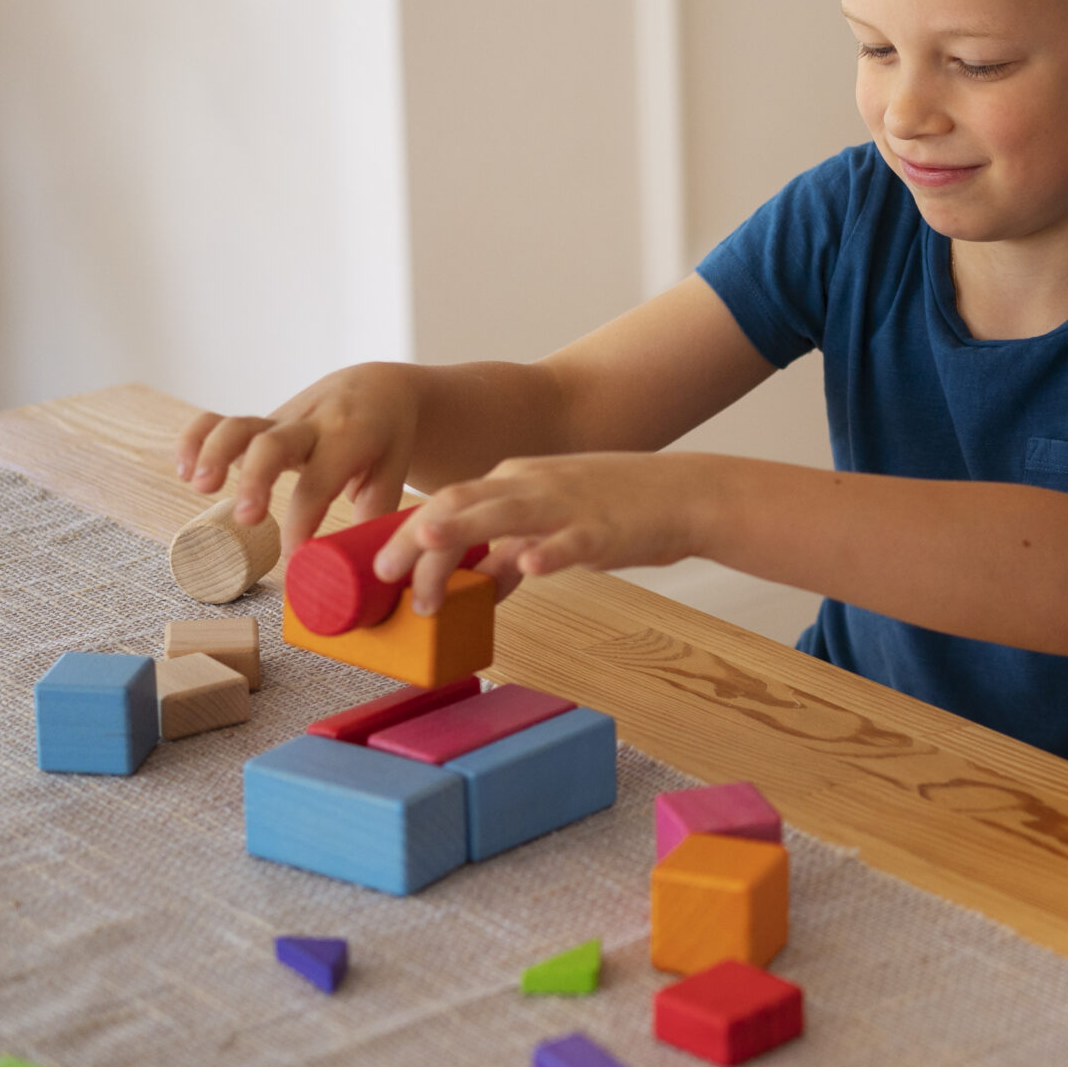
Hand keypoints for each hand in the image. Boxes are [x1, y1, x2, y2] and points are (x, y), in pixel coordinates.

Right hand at [175, 363, 423, 546]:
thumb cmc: (385, 440)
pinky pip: (219, 420)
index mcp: (350, 439)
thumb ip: (375, 512)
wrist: (377, 389)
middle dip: (256, 480)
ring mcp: (281, 420)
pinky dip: (195, 438)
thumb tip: (357, 561)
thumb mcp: (392, 471)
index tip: (295, 556)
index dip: (304, 521)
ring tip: (199, 487)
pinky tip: (184, 469)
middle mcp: (312, 425)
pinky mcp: (260, 421)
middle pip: (274, 444)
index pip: (320, 482)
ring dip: (214, 454)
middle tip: (246, 519)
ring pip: (240, 426)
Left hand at [375, 452, 709, 613]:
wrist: (685, 494)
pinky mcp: (604, 529)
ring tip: (426, 546)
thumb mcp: (552, 523)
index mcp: (514, 480)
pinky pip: (572, 541)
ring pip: (504, 513)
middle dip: (416, 537)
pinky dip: (551, 553)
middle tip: (385, 574)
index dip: (407, 534)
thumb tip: (474, 585)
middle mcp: (532, 486)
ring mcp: (567, 505)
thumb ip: (510, 551)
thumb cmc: (617, 510)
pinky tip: (532, 567)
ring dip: (462, 531)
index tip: (382, 569)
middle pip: (459, 503)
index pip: (447, 502)